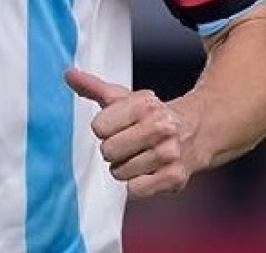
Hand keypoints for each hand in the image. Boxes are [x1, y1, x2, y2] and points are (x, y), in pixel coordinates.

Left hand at [64, 68, 205, 198]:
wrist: (197, 130)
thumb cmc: (152, 115)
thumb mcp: (125, 98)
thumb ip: (94, 87)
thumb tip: (69, 74)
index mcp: (145, 104)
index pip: (99, 128)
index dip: (106, 129)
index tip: (120, 126)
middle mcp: (160, 127)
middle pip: (108, 151)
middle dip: (114, 149)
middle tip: (130, 143)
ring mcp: (169, 154)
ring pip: (119, 172)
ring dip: (125, 168)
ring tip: (142, 155)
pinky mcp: (174, 178)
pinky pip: (135, 190)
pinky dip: (137, 184)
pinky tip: (149, 170)